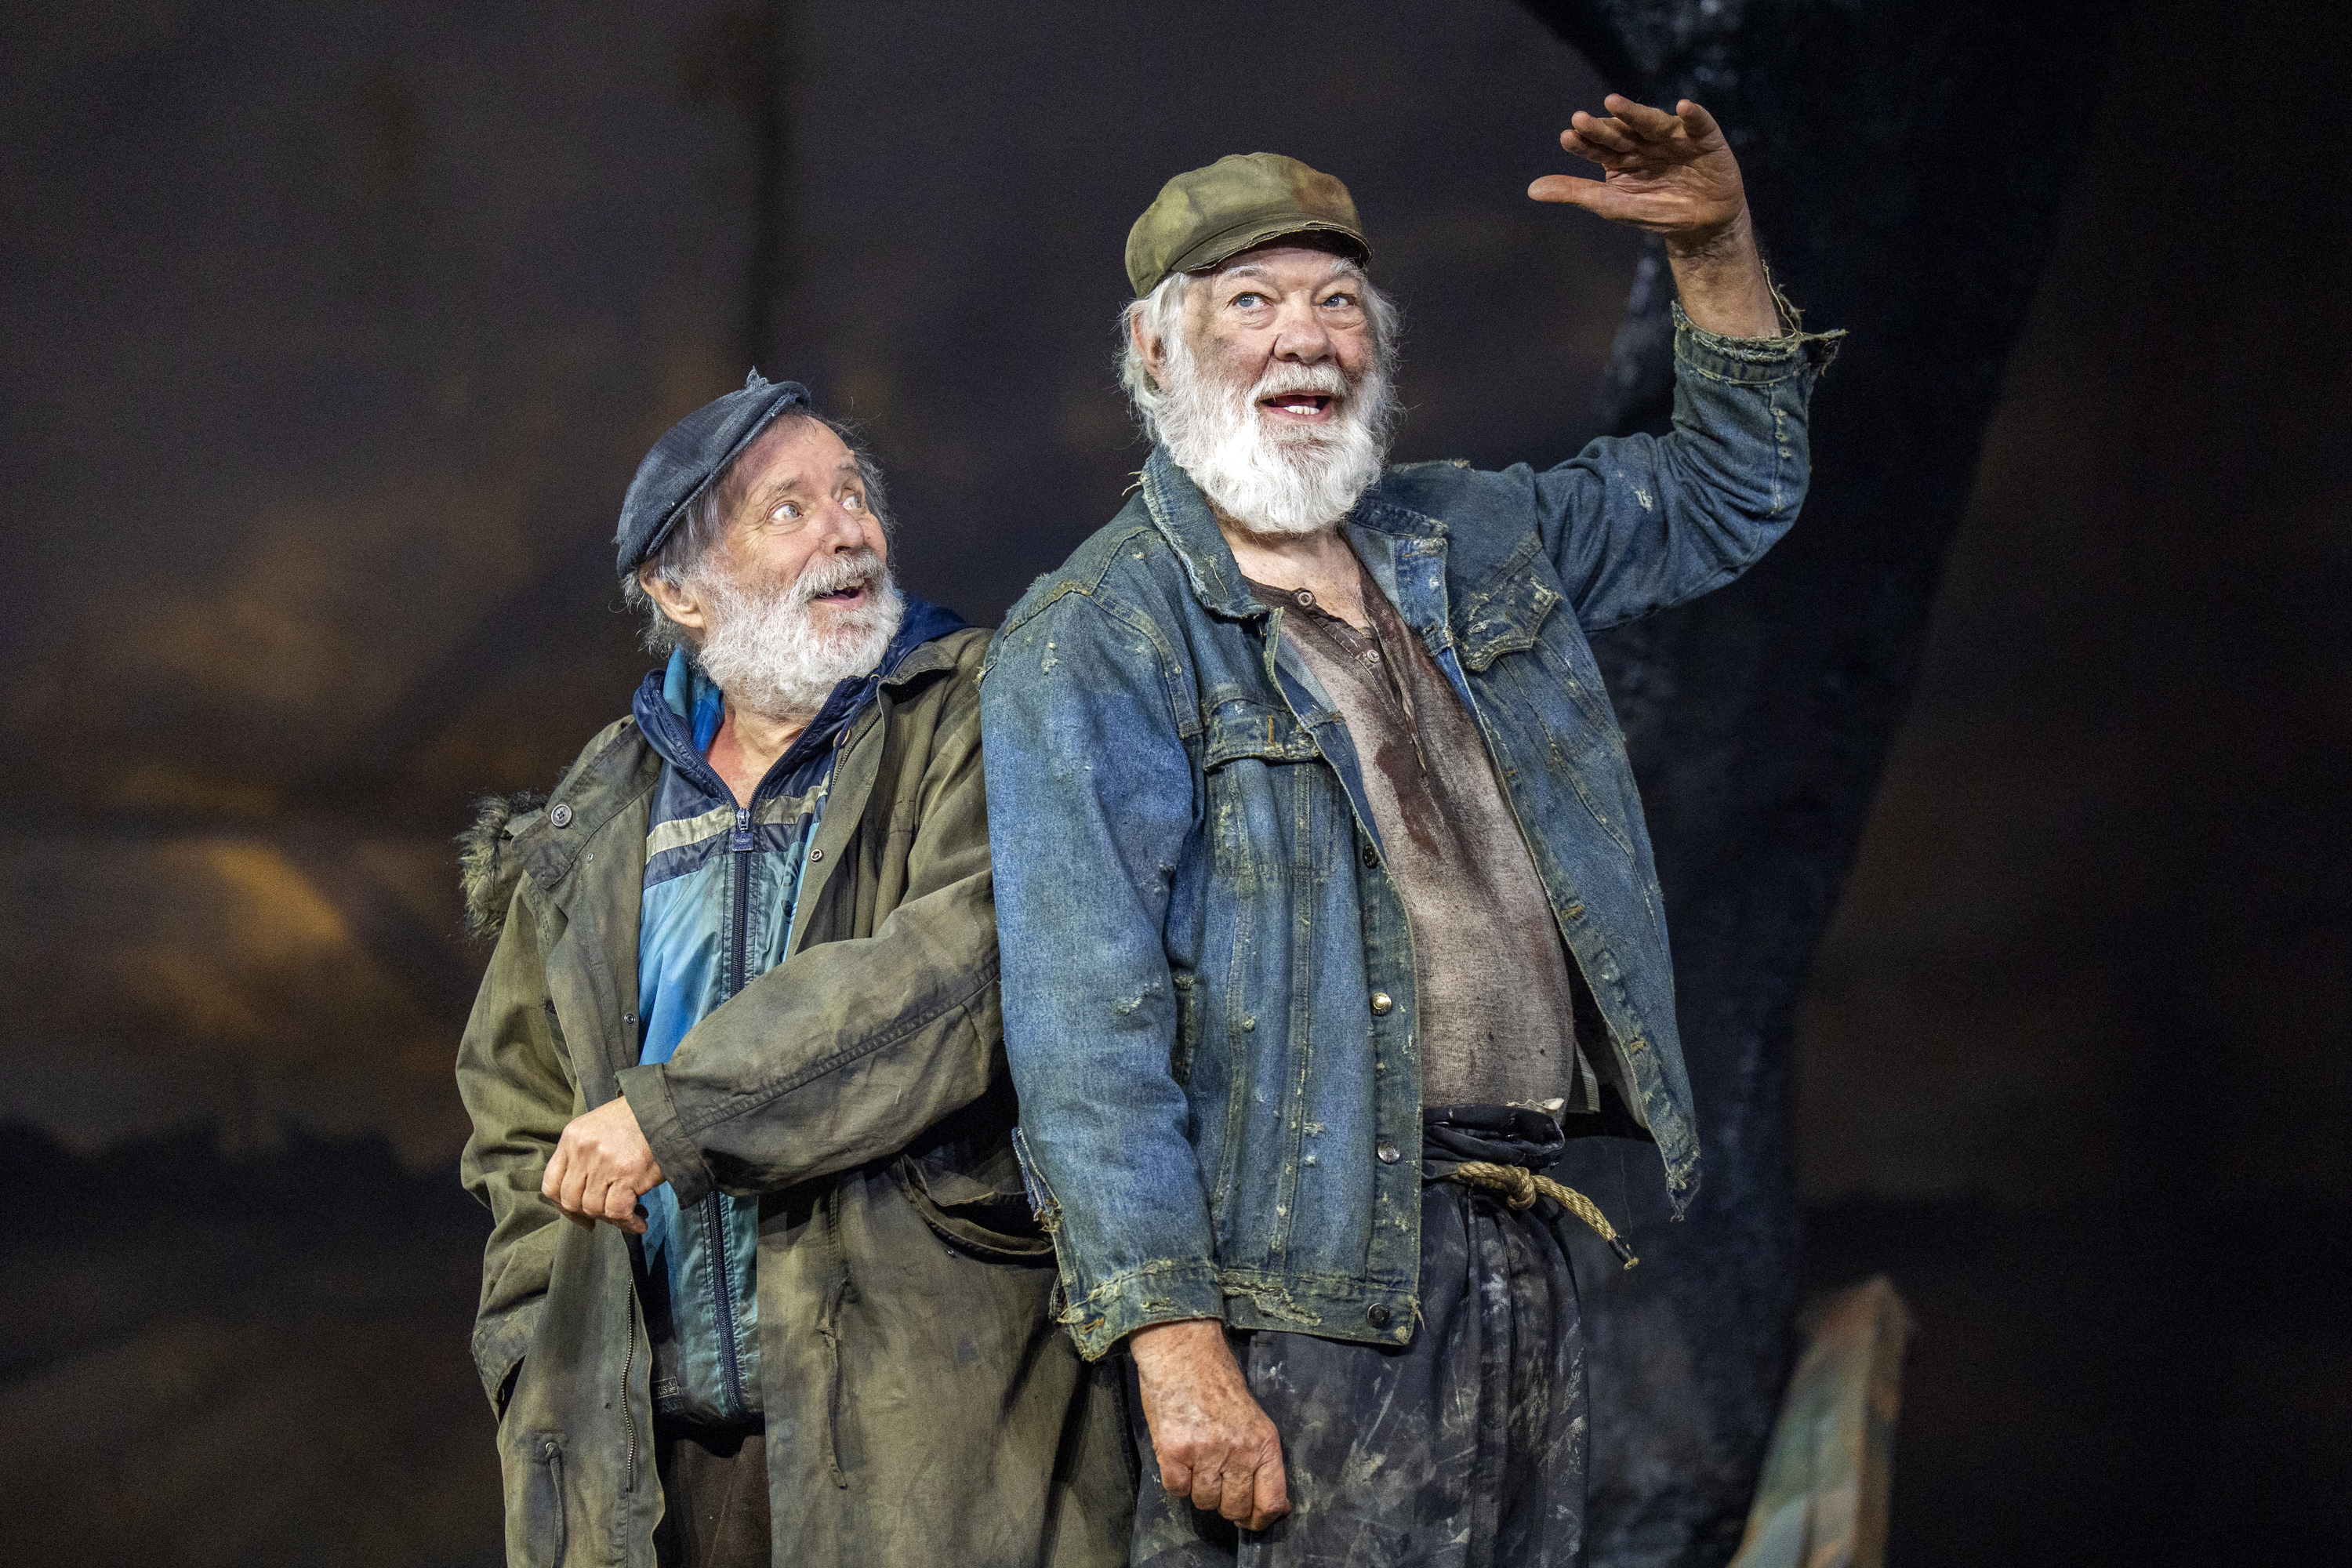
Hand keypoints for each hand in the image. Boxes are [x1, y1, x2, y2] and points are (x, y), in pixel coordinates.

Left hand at [542, 1095, 662, 1233]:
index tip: (579, 1215)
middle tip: (607, 1216)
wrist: (669, 1108)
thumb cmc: (637, 1119)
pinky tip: (639, 1222)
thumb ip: (584, 1155)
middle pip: (570, 1200)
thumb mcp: (599, 1127)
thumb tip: (585, 1192)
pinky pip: (618, 1211)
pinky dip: (628, 1222)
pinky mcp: (627, 1174)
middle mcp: (583, 1150)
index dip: (562, 1206)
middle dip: (589, 1214)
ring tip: (630, 1215)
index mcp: (572, 1137)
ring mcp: (603, 1162)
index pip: (551, 1183)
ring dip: (612, 1218)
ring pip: (593, 1208)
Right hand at [1129, 1319, 1290, 1530]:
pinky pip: (1177, 1489)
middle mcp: (1238, 1450)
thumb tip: (1273, 1506)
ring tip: (1196, 1459)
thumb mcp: (1252, 1417)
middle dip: (1226, 1503)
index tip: (1253, 1519)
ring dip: (1199, 1488)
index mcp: (1264, 1442)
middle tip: (1217, 1482)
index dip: (1261, 1519)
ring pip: (1204, 1501)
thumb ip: (1261, 1459)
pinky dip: (1177, 1480)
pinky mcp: (1174, 1451)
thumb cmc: (1217, 1381)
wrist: (1183, 1351)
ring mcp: (1205, 1452)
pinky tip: (1180, 1456)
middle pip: (1234, 1508)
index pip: (1271, 1502)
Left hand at [1531, 94, 1781, 337]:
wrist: (1700, 225)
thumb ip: (1575, 192)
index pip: (1598, 146)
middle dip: (1602, 126)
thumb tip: (1531, 190)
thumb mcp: (1612, 204)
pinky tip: (1683, 106)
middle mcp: (1644, 140)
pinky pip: (1699, 123)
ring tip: (1612, 102)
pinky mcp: (1704, 138)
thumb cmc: (1655, 211)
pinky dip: (1693, 115)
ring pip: (1651, 122)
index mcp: (1621, 155)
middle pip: (1621, 131)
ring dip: (1634, 113)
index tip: (1566, 137)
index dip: (1584, 142)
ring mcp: (1672, 136)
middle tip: (1579, 119)